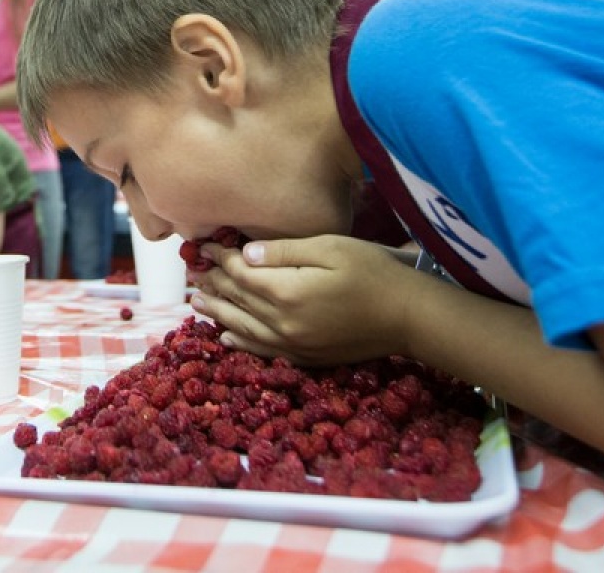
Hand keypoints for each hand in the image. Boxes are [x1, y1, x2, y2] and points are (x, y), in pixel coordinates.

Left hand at [189, 233, 419, 364]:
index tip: (205, 247)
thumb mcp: (331, 247)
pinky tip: (227, 336)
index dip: (221, 258)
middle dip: (214, 284)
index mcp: (286, 291)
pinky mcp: (306, 357)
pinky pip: (263, 351)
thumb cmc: (375, 272)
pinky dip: (241, 342)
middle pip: (238, 301)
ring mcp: (294, 344)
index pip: (241, 273)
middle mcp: (283, 322)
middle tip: (193, 273)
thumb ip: (285, 251)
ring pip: (244, 328)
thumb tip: (246, 254)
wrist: (410, 316)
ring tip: (197, 303)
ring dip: (219, 313)